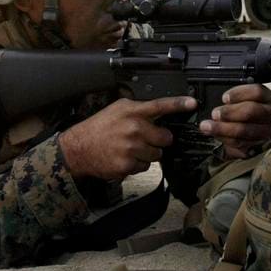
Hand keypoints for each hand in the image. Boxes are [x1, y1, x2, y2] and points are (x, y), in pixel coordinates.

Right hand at [60, 96, 195, 179]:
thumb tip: (159, 111)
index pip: (160, 105)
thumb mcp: (117, 110)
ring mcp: (131, 147)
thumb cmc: (98, 128)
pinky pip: (145, 167)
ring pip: (157, 154)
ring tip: (130, 148)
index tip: (192, 103)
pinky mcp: (128, 164)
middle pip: (165, 137)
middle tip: (143, 139)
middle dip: (158, 140)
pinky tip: (124, 157)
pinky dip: (137, 164)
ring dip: (148, 153)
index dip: (179, 104)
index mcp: (132, 111)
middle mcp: (134, 128)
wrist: (78, 149)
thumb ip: (139, 109)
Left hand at [199, 84, 270, 158]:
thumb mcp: (238, 101)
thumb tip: (211, 100)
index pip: (257, 92)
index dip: (239, 94)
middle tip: (214, 114)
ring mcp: (269, 131)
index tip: (224, 98)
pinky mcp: (262, 146)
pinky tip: (217, 136)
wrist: (245, 136)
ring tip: (208, 127)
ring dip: (223, 129)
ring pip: (246, 130)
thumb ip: (230, 99)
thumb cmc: (242, 115)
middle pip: (252, 110)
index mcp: (268, 97)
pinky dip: (227, 140)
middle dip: (229, 113)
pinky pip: (242, 144)